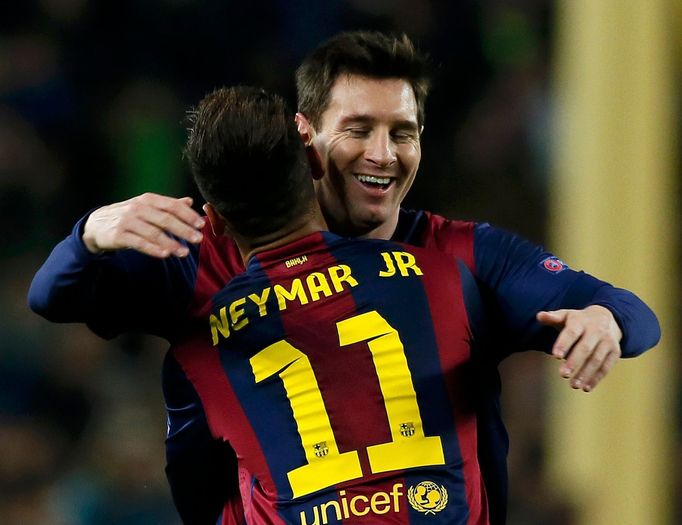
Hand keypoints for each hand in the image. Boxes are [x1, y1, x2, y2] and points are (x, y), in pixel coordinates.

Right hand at [82, 193, 204, 257]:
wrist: (96, 224)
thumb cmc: (129, 216)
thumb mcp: (147, 207)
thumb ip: (168, 205)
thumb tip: (190, 201)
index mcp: (148, 200)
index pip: (171, 206)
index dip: (188, 215)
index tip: (201, 225)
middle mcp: (138, 208)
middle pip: (165, 219)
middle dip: (184, 230)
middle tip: (198, 239)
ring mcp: (127, 221)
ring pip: (153, 233)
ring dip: (171, 243)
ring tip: (185, 252)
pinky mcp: (119, 235)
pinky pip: (139, 243)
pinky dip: (153, 249)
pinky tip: (165, 254)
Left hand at [536, 305, 621, 392]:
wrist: (605, 317)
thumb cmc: (578, 320)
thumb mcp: (565, 316)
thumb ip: (552, 317)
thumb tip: (539, 316)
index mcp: (581, 321)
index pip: (572, 332)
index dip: (564, 343)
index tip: (555, 356)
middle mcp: (596, 330)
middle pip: (585, 347)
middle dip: (574, 362)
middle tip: (563, 375)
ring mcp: (607, 341)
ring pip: (597, 359)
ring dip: (585, 373)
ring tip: (573, 385)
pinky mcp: (615, 352)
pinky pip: (606, 366)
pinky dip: (596, 378)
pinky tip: (586, 388)